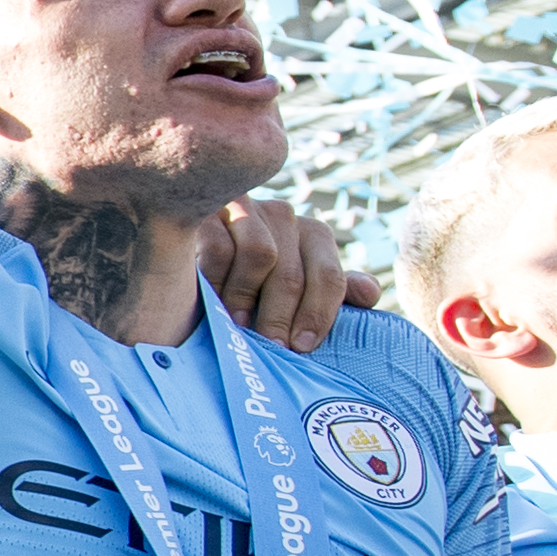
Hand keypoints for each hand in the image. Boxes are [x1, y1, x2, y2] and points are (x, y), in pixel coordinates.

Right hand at [205, 197, 375, 352]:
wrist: (187, 274)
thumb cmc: (248, 290)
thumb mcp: (293, 295)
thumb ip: (330, 293)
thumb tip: (369, 294)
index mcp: (312, 235)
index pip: (328, 276)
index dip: (318, 315)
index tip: (302, 347)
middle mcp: (282, 216)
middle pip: (292, 271)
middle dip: (281, 315)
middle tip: (271, 346)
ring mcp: (244, 209)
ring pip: (260, 254)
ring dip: (247, 297)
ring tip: (237, 324)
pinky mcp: (206, 212)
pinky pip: (220, 248)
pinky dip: (217, 280)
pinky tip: (211, 300)